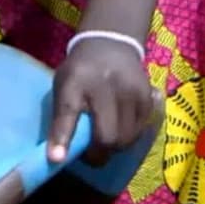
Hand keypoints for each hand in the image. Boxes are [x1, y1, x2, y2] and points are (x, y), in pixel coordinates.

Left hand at [48, 37, 158, 165]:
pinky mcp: (148, 99)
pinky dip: (128, 137)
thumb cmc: (80, 72)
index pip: (68, 112)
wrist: (111, 44)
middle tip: (89, 152)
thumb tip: (57, 158)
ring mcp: (132, 92)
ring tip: (104, 137)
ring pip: (126, 139)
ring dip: (114, 147)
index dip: (63, 138)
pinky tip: (120, 127)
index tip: (56, 159)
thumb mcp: (63, 87)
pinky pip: (139, 132)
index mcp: (76, 82)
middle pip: (107, 137)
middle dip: (97, 154)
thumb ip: (61, 119)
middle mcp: (107, 85)